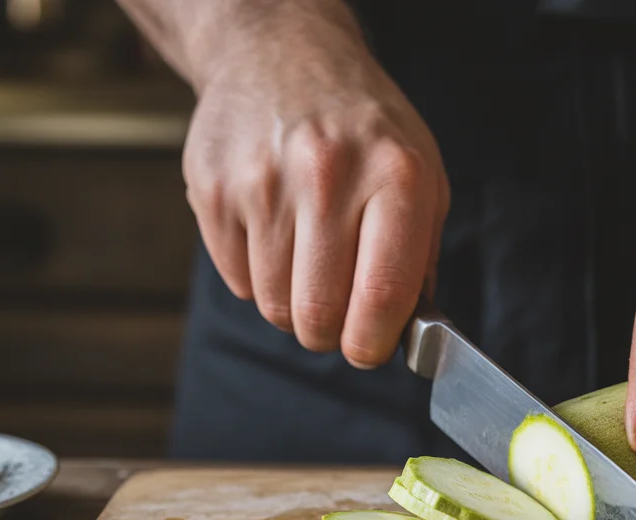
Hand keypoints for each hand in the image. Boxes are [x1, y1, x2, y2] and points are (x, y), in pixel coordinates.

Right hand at [182, 1, 448, 367]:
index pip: (383, 294)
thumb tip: (409, 328)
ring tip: (309, 264)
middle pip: (319, 314)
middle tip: (338, 318)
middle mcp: (328, 176)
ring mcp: (263, 181)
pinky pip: (238, 280)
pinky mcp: (214, 189)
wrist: (281, 54)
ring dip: (294, 306)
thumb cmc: (363, 126)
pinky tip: (275, 236)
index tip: (370, 349)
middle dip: (330, 334)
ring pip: (275, 304)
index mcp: (395, 176)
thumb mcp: (421, 172)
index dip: (374, 343)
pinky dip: (258, 278)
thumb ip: (422, 254)